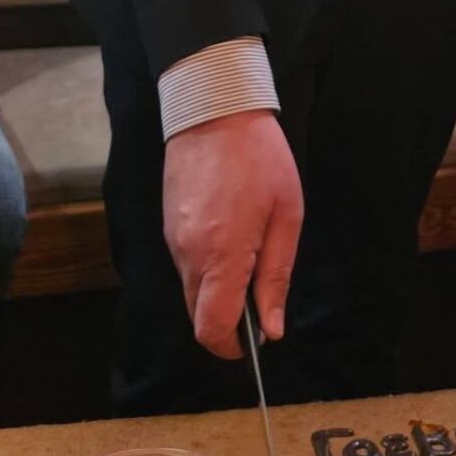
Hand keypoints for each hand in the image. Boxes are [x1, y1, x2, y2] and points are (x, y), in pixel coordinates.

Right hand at [163, 108, 304, 359]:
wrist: (213, 107)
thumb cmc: (259, 158)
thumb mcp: (287, 215)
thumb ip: (276, 276)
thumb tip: (271, 328)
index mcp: (221, 256)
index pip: (211, 329)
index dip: (231, 348)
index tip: (253, 344)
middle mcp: (188, 254)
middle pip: (198, 314)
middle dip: (225, 319)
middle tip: (259, 294)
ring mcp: (173, 238)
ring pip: (191, 288)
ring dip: (216, 289)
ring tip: (249, 251)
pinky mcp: (168, 222)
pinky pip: (185, 262)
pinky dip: (205, 265)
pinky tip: (230, 232)